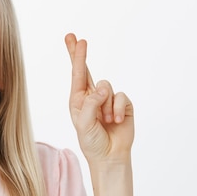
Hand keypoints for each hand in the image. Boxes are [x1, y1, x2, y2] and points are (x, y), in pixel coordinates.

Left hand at [65, 33, 133, 163]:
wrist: (110, 156)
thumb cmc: (92, 141)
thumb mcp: (84, 123)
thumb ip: (91, 104)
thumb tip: (103, 87)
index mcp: (78, 100)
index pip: (76, 74)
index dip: (75, 56)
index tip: (72, 39)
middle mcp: (92, 97)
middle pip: (88, 71)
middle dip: (81, 55)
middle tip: (79, 39)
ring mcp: (108, 99)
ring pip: (107, 88)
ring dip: (106, 106)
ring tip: (105, 121)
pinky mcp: (124, 104)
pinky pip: (121, 97)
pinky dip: (118, 109)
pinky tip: (116, 120)